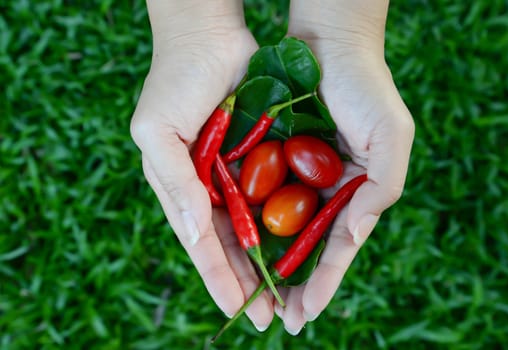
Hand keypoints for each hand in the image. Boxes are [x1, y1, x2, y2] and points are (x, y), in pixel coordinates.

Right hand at [130, 1, 273, 330]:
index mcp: (180, 189)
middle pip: (230, 246)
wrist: (207, 37)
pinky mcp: (258, 158)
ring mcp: (234, 175)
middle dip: (248, 283)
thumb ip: (176, 185)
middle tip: (271, 318)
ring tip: (288, 295)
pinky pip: (273, 197)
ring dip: (268, 262)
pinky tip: (300, 245)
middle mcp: (207, 189)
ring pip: (254, 229)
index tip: (239, 311)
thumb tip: (196, 237)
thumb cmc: (175, 82)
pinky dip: (283, 223)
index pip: (201, 245)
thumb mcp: (157, 133)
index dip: (218, 279)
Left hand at [277, 0, 414, 333]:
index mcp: (356, 190)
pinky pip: (259, 194)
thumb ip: (382, 188)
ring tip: (254, 296)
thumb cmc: (365, 86)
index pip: (338, 247)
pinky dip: (250, 219)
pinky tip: (237, 246)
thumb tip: (355, 234)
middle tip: (276, 319)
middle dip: (293, 284)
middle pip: (306, 246)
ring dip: (267, 261)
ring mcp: (299, 175)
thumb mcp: (391, 137)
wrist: (328, 41)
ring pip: (280, 227)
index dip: (323, 282)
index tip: (304, 314)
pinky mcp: (272, 156)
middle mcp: (326, 189)